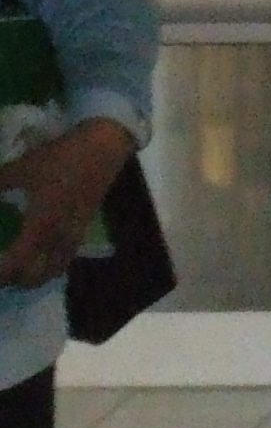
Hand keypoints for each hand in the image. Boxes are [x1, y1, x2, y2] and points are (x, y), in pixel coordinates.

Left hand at [0, 118, 133, 290]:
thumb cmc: (61, 158)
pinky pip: (63, 258)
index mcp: (41, 225)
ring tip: (14, 267)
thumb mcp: (21, 169)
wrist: (103, 148)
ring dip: (32, 276)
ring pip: (53, 270)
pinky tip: (37, 252)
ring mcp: (74, 234)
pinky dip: (47, 265)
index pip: (17, 264)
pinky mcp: (83, 228)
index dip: (1, 272)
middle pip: (36, 277)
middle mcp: (59, 237)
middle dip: (13, 280)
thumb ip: (0, 185)